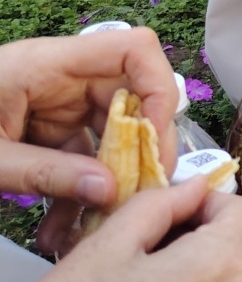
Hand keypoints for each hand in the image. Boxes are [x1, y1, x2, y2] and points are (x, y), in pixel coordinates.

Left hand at [0, 29, 178, 253]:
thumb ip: (46, 173)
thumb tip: (110, 192)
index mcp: (47, 64)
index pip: (132, 50)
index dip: (159, 86)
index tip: (154, 136)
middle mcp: (60, 79)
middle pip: (131, 99)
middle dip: (139, 149)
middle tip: (142, 194)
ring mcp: (53, 106)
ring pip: (107, 137)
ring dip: (106, 183)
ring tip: (95, 226)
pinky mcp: (42, 133)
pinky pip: (78, 161)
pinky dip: (76, 195)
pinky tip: (61, 231)